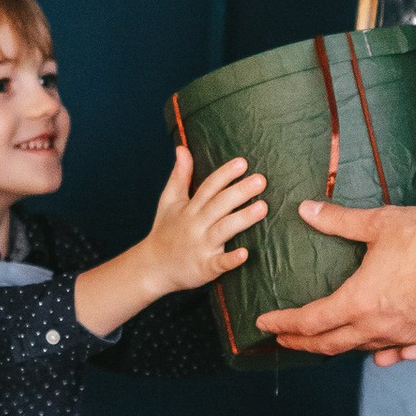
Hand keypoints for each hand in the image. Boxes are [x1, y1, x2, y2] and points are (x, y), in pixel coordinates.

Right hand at [145, 143, 267, 292]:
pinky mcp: (205, 267)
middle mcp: (196, 224)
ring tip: (263, 207)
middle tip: (261, 180)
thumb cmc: (165, 231)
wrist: (152, 267)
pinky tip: (244, 253)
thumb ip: (179, 175)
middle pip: (219, 205)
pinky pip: (219, 263)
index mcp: (189, 208)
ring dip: (242, 219)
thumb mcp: (169, 201)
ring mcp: (201, 246)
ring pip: (224, 230)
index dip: (225, 174)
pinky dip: (230, 259)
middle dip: (240, 192)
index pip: (209, 187)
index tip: (243, 163)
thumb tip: (182, 148)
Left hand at [254, 199, 415, 355]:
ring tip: (323, 340)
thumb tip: (306, 209)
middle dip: (302, 342)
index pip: (310, 321)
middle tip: (283, 338)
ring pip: (361, 348)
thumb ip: (339, 221)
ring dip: (336, 346)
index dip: (284, 323)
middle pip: (330, 345)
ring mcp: (404, 337)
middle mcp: (377, 327)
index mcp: (359, 302)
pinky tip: (374, 352)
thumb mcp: (379, 224)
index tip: (265, 323)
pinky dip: (375, 349)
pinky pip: (392, 349)